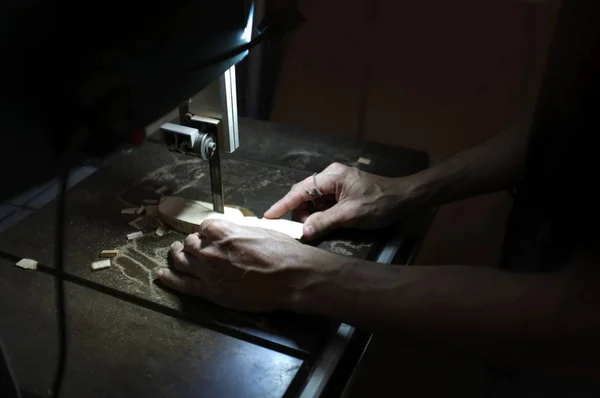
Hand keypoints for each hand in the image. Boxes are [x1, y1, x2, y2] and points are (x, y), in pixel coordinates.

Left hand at [156, 219, 317, 311]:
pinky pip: (182, 284)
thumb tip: (231, 234)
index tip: (209, 234)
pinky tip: (162, 275)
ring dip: (177, 255)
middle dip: (192, 242)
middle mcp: (211, 249)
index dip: (206, 231)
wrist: (292, 278)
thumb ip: (238, 232)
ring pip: (182, 260)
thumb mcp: (260, 231)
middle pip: (190, 242)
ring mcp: (208, 271)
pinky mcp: (210, 291)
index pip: (204, 226)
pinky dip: (169, 279)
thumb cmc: (282, 253)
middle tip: (193, 245)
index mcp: (223, 231)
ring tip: (175, 254)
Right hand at [264, 163, 421, 239]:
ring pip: (315, 201)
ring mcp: (337, 183)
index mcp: (331, 176)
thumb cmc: (380, 203)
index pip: (299, 190)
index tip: (268, 216)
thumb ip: (324, 222)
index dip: (282, 204)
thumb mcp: (350, 215)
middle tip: (305, 230)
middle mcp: (331, 176)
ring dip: (314, 216)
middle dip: (303, 213)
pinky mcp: (343, 192)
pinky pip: (325, 203)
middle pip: (305, 195)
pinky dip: (323, 215)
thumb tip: (302, 232)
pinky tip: (329, 223)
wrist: (406, 198)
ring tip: (322, 227)